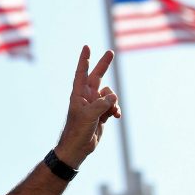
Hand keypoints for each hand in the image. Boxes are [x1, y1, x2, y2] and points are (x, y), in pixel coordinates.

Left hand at [55, 45, 120, 168]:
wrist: (78, 147)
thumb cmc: (78, 130)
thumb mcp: (89, 115)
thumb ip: (101, 104)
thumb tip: (113, 97)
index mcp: (79, 93)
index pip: (82, 73)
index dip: (84, 60)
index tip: (86, 47)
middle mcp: (87, 96)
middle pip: (97, 77)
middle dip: (104, 65)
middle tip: (110, 52)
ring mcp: (94, 104)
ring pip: (110, 95)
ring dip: (114, 102)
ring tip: (112, 112)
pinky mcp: (101, 113)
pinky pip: (112, 106)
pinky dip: (116, 109)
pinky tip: (116, 117)